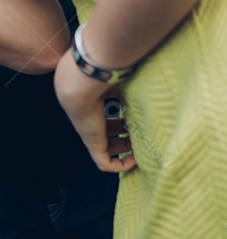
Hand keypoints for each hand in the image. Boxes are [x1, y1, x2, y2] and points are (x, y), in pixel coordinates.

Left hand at [54, 50, 137, 172]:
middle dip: (126, 132)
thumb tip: (158, 77)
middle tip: (143, 132)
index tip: (141, 115)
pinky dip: (120, 165)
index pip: (108, 109)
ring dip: (124, 149)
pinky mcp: (91, 142)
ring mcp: (89, 130)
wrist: (82, 81)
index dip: (125, 114)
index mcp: (93, 96)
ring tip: (141, 147)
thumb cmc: (104, 73)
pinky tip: (134, 161)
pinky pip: (105, 162)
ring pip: (105, 146)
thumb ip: (135, 78)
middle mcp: (89, 114)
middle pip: (106, 128)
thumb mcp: (123, 75)